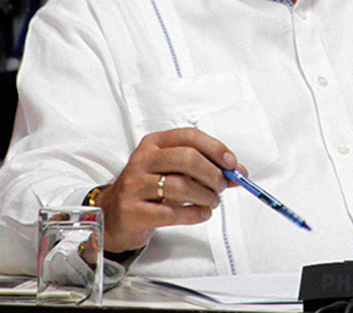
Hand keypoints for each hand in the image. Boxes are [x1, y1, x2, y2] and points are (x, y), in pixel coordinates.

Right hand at [95, 128, 241, 253]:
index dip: (216, 149)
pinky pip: (171, 213)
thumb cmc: (149, 189)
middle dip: (212, 174)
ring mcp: (135, 185)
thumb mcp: (173, 172)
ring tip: (212, 202)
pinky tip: (202, 214)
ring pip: (180, 186)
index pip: (190, 136)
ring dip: (205, 196)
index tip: (232, 164)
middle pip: (187, 158)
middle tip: (221, 186)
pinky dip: (194, 214)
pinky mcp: (133, 211)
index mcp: (154, 144)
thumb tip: (238, 173)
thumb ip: (205, 169)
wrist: (113, 215)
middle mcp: (143, 160)